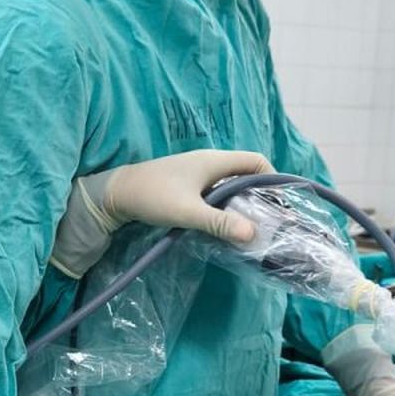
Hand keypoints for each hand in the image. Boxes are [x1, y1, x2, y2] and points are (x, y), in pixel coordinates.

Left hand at [100, 149, 273, 242]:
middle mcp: (209, 162)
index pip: (256, 161)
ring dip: (242, 202)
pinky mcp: (187, 184)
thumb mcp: (188, 212)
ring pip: (231, 184)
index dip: (273, 179)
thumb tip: (253, 234)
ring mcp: (197, 172)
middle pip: (246, 173)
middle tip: (268, 221)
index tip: (279, 205)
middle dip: (260, 195)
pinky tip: (224, 224)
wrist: (115, 194)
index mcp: (213, 161)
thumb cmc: (152, 197)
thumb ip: (220, 223)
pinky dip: (226, 205)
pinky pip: (217, 191)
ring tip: (249, 226)